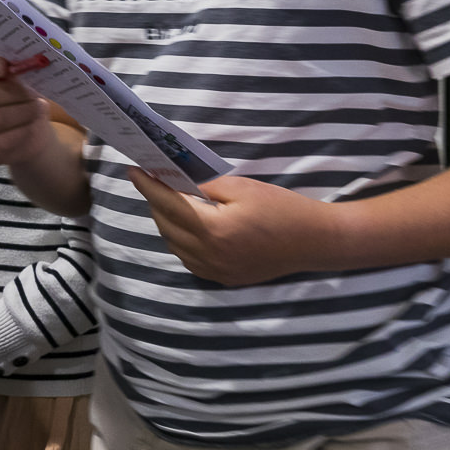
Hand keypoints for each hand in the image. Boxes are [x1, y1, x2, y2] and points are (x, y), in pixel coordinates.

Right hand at [0, 52, 59, 167]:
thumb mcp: (17, 80)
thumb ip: (14, 72)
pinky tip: (33, 126)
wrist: (27, 129)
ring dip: (21, 113)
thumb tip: (24, 66)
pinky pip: (1, 142)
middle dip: (11, 94)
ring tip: (38, 108)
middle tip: (33, 95)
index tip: (4, 67)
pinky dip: (22, 132)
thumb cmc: (18, 97)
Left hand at [129, 169, 339, 286]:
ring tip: (171, 200)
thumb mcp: (242, 188)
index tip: (134, 170)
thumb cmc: (281, 209)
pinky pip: (189, 260)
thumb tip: (175, 181)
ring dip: (167, 222)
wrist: (315, 242)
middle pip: (166, 225)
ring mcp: (215, 271)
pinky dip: (181, 241)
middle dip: (156, 201)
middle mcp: (208, 255)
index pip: (167, 203)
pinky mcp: (224, 279)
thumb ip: (204, 186)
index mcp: (212, 229)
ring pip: (174, 245)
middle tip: (155, 180)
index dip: (148, 185)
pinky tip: (188, 226)